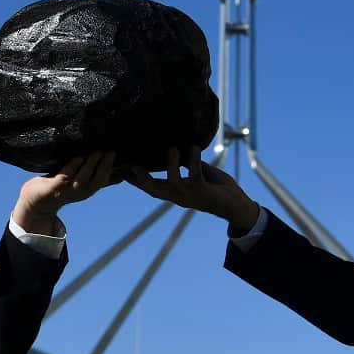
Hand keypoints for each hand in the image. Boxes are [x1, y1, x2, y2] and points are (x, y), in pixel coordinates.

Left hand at [13, 151, 115, 234]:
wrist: (35, 201)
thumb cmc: (60, 186)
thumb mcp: (82, 183)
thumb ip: (99, 179)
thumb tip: (122, 176)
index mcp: (87, 190)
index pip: (103, 181)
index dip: (112, 171)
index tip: (119, 157)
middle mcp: (78, 193)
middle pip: (95, 182)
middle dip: (104, 167)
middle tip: (110, 152)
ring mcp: (65, 192)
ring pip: (81, 180)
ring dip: (90, 166)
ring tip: (97, 152)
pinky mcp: (52, 189)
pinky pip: (64, 178)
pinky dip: (72, 168)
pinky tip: (77, 158)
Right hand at [127, 147, 259, 233]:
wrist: (236, 207)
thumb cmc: (215, 188)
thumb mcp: (196, 174)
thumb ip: (183, 164)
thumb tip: (171, 146)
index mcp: (174, 192)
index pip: (149, 187)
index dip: (133, 179)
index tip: (118, 169)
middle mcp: (177, 196)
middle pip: (152, 189)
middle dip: (140, 178)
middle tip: (130, 163)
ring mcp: (189, 194)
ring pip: (172, 182)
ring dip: (170, 164)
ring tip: (171, 147)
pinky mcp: (202, 190)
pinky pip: (194, 174)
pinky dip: (193, 159)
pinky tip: (194, 147)